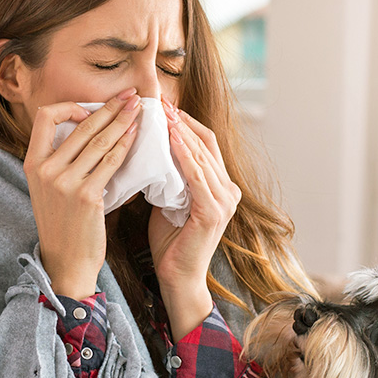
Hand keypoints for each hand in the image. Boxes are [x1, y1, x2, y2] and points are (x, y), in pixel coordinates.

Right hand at [23, 91, 141, 298]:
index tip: (92, 108)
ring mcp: (65, 183)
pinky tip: (137, 135)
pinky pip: (111, 161)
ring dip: (123, 121)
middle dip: (110, 107)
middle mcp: (45, 170)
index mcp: (32, 163)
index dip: (70, 106)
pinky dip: (126, 145)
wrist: (66, 262)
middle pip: (81, 125)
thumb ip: (61, 161)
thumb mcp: (49, 189)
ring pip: (99, 140)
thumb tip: (89, 130)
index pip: (46, 117)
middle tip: (130, 94)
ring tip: (139, 109)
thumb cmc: (64, 225)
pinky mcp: (86, 196)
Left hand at [149, 99, 241, 339]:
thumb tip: (149, 150)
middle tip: (158, 100)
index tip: (162, 106)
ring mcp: (225, 201)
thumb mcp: (169, 201)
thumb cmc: (171, 244)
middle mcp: (229, 191)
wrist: (177, 278)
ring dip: (180, 131)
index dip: (185, 123)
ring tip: (161, 112)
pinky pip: (197, 175)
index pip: (205, 145)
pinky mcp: (214, 211)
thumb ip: (169, 177)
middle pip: (206, 144)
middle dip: (181, 120)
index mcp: (220, 187)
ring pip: (202, 155)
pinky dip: (183, 154)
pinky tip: (169, 137)